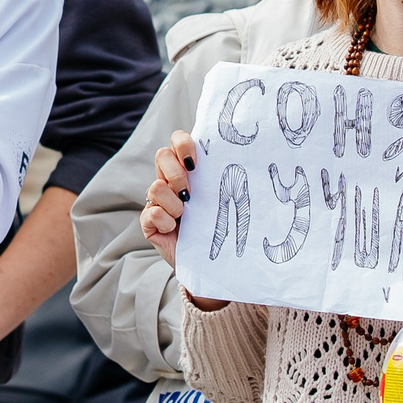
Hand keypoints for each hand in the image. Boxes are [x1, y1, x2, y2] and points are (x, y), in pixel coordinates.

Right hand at [143, 132, 227, 309]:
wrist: (213, 262)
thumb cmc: (220, 226)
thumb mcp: (225, 199)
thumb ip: (226, 178)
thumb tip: (253, 160)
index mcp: (187, 169)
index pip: (178, 140)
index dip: (182, 144)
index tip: (196, 163)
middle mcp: (170, 180)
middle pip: (162, 156)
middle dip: (176, 174)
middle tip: (190, 194)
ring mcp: (158, 201)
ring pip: (155, 186)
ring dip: (173, 203)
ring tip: (184, 216)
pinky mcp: (150, 222)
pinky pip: (150, 213)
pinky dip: (164, 221)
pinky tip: (174, 228)